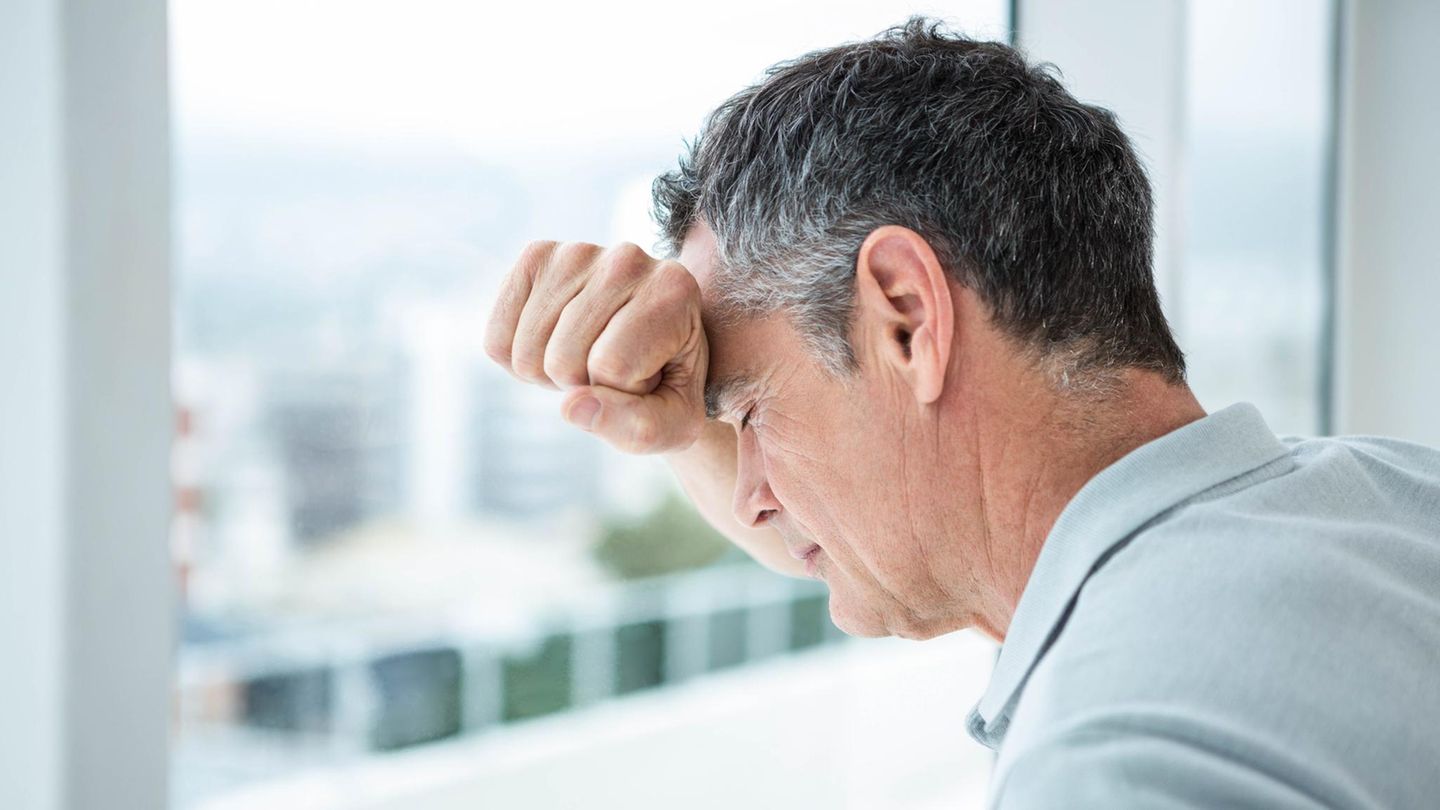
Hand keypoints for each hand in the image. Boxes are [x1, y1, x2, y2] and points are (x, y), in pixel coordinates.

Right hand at [484, 240, 707, 453]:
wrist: (654, 337)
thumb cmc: (667, 385)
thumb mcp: (674, 422)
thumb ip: (638, 426)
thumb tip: (572, 406)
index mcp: (671, 292)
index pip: (612, 369)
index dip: (622, 394)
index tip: (647, 376)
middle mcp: (626, 259)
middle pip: (562, 360)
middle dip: (583, 384)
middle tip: (612, 368)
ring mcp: (576, 252)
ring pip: (526, 353)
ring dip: (550, 373)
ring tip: (588, 354)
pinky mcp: (536, 257)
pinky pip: (496, 339)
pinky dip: (518, 358)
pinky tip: (555, 342)